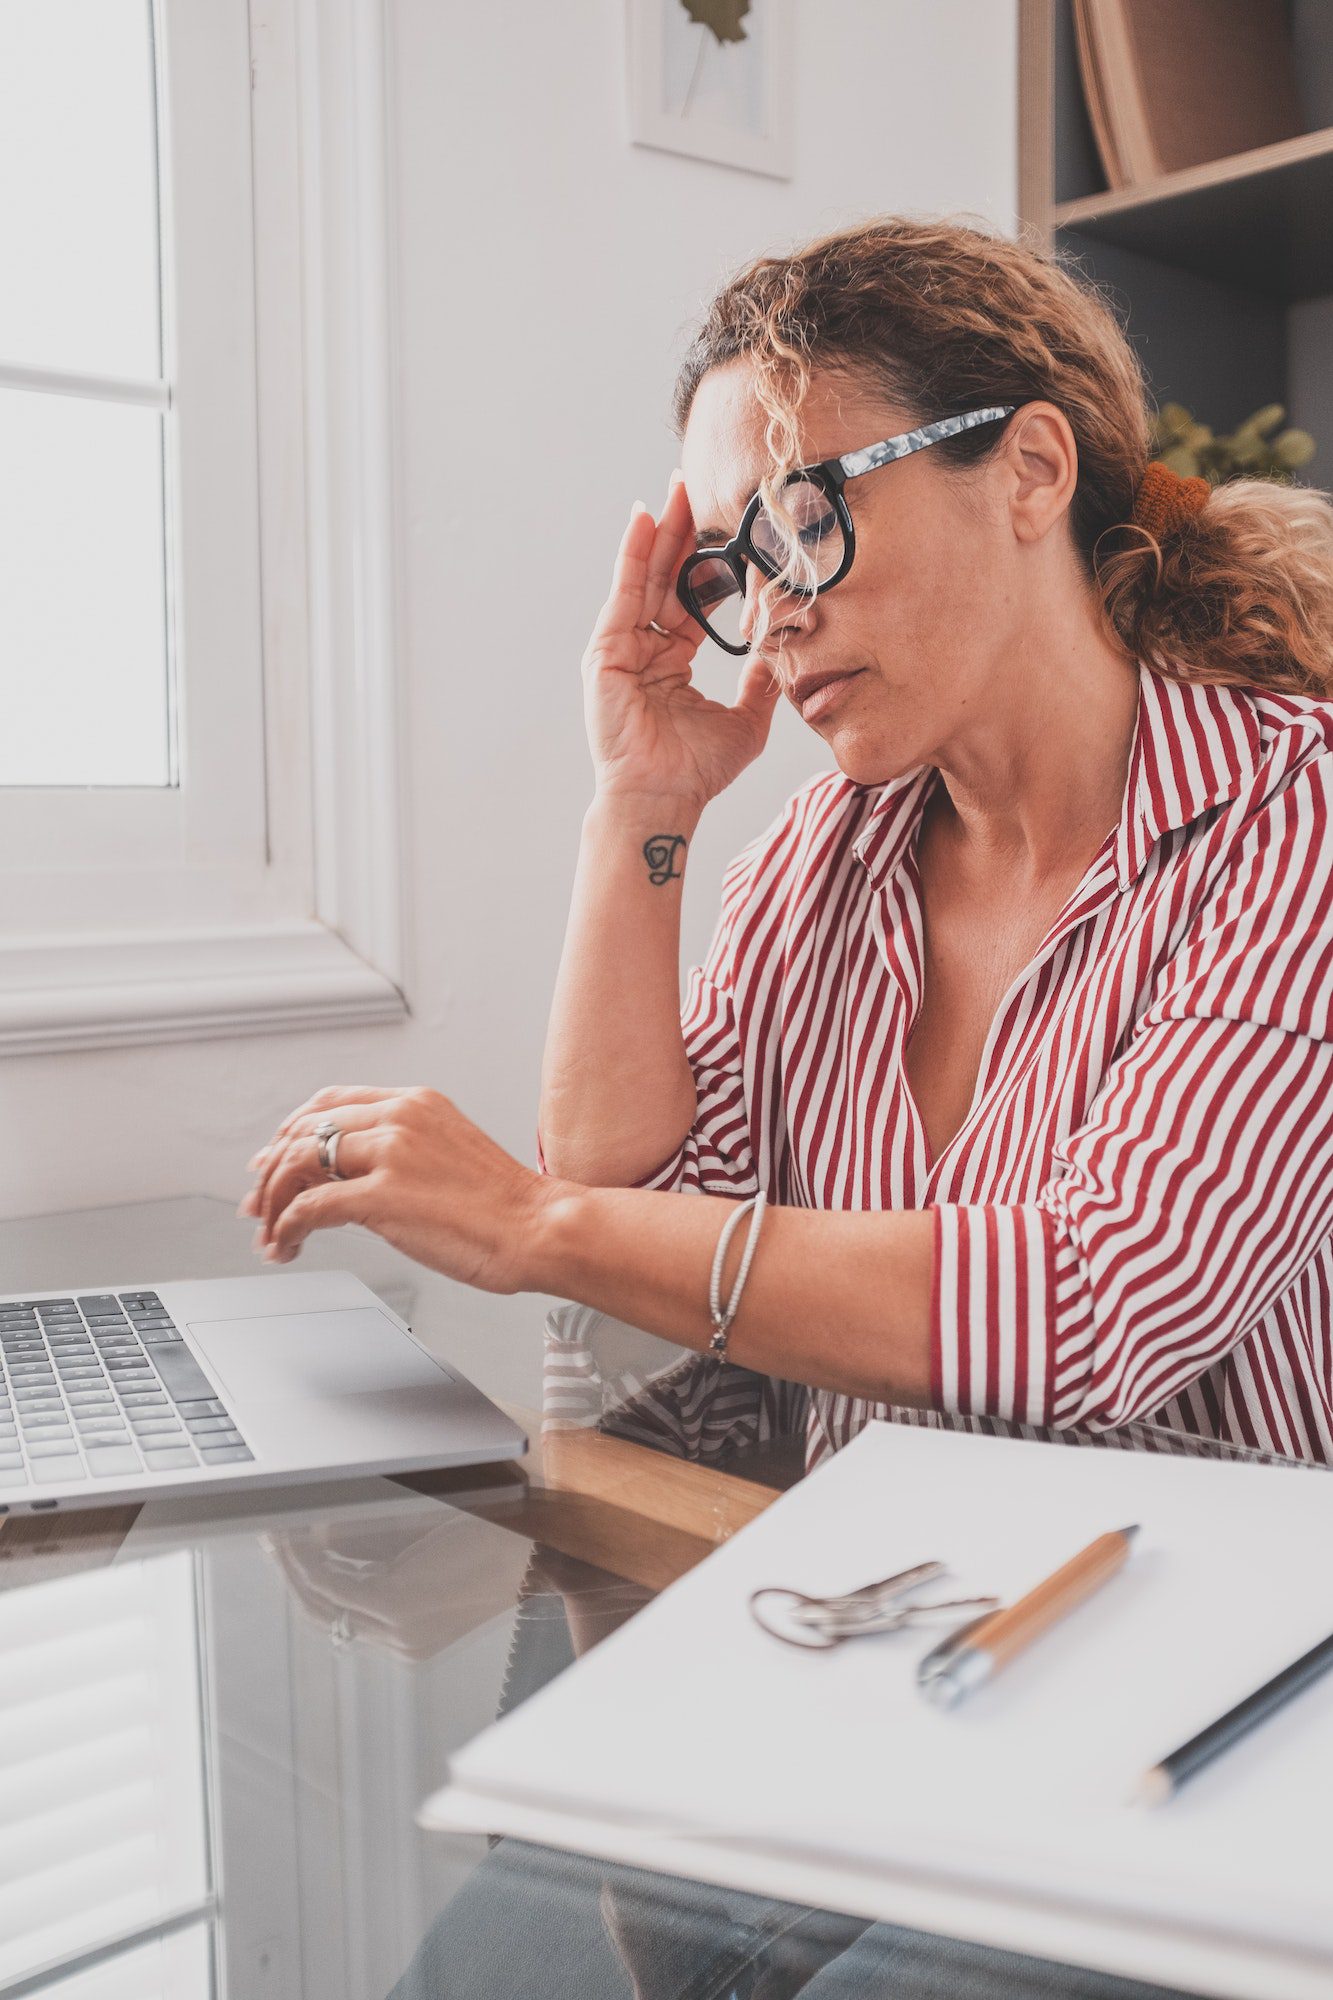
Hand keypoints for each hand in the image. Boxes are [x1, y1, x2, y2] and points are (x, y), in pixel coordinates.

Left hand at [238, 1085, 553, 1291]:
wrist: (541, 1229)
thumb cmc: (505, 1207)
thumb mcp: (446, 1156)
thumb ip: (398, 1155)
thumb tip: (347, 1183)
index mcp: (416, 1102)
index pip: (330, 1103)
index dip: (291, 1131)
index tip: (273, 1159)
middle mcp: (399, 1116)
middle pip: (304, 1130)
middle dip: (271, 1170)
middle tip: (257, 1203)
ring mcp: (390, 1152)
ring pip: (298, 1164)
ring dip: (273, 1202)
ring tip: (270, 1233)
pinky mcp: (384, 1194)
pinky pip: (311, 1206)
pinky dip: (288, 1228)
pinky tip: (288, 1246)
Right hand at [584, 474, 782, 810]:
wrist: (664, 799)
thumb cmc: (697, 771)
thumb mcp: (746, 720)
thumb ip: (761, 682)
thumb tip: (783, 651)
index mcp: (672, 662)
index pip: (691, 598)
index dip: (707, 562)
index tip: (728, 526)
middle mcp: (645, 649)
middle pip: (665, 577)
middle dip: (681, 531)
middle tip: (696, 483)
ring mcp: (622, 648)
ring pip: (645, 577)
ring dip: (660, 530)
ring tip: (675, 487)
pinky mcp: (606, 651)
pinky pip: (624, 593)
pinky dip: (632, 555)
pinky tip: (645, 519)